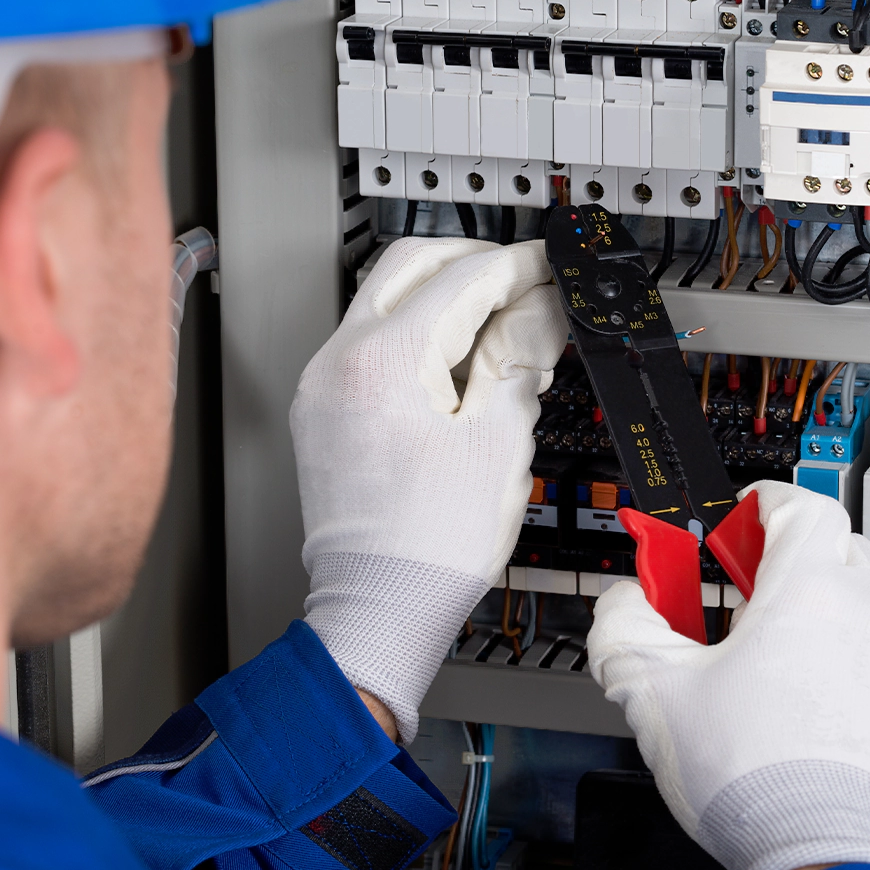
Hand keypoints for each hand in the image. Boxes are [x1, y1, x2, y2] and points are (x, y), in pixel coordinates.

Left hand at [291, 237, 567, 741]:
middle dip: (470, 263)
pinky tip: (457, 360)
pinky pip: (370, 344)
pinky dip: (415, 334)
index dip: (515, 267)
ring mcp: (323, 386)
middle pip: (407, 266)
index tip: (547, 266)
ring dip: (440, 296)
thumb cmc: (431, 544)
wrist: (378, 606)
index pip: (459, 281)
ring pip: (383, 301)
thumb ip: (520, 358)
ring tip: (499, 325)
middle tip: (523, 281)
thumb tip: (541, 312)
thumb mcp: (499, 441)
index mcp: (382, 362)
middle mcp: (338, 361)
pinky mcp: (323, 411)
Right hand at [586, 480, 869, 869]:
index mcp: (808, 593)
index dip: (765, 503)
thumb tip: (624, 603)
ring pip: (859, 614)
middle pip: (836, 551)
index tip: (740, 519)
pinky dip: (845, 673)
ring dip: (816, 620)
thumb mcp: (654, 691)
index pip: (802, 505)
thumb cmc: (753, 777)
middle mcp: (865, 619)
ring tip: (767, 665)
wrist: (828, 862)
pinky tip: (805, 716)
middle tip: (744, 591)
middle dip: (789, 558)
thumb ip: (624, 626)